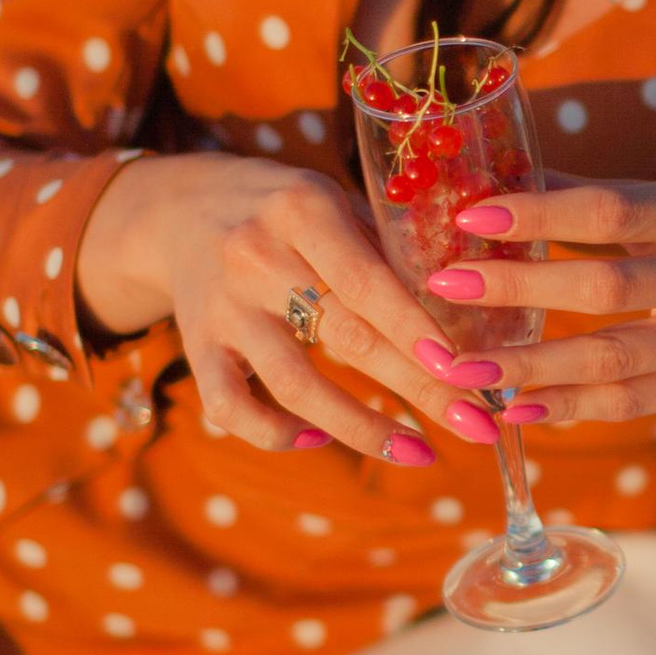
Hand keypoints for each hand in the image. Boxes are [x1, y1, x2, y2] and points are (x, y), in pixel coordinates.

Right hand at [76, 153, 536, 462]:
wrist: (177, 208)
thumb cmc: (283, 209)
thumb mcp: (332, 201)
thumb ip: (387, 248)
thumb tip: (471, 309)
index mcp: (301, 210)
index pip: (367, 280)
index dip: (416, 330)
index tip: (467, 370)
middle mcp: (255, 257)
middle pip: (346, 337)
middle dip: (420, 388)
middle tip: (479, 424)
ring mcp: (221, 307)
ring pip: (294, 384)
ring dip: (363, 429)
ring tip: (421, 453)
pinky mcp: (194, 346)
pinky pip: (232, 408)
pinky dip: (276, 434)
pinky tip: (319, 442)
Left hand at [437, 173, 655, 429]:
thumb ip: (602, 194)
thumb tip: (504, 173)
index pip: (613, 211)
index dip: (540, 213)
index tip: (471, 215)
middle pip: (608, 288)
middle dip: (520, 288)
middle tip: (445, 287)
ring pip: (614, 358)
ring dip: (530, 365)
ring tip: (460, 367)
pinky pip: (631, 404)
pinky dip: (570, 409)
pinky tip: (515, 408)